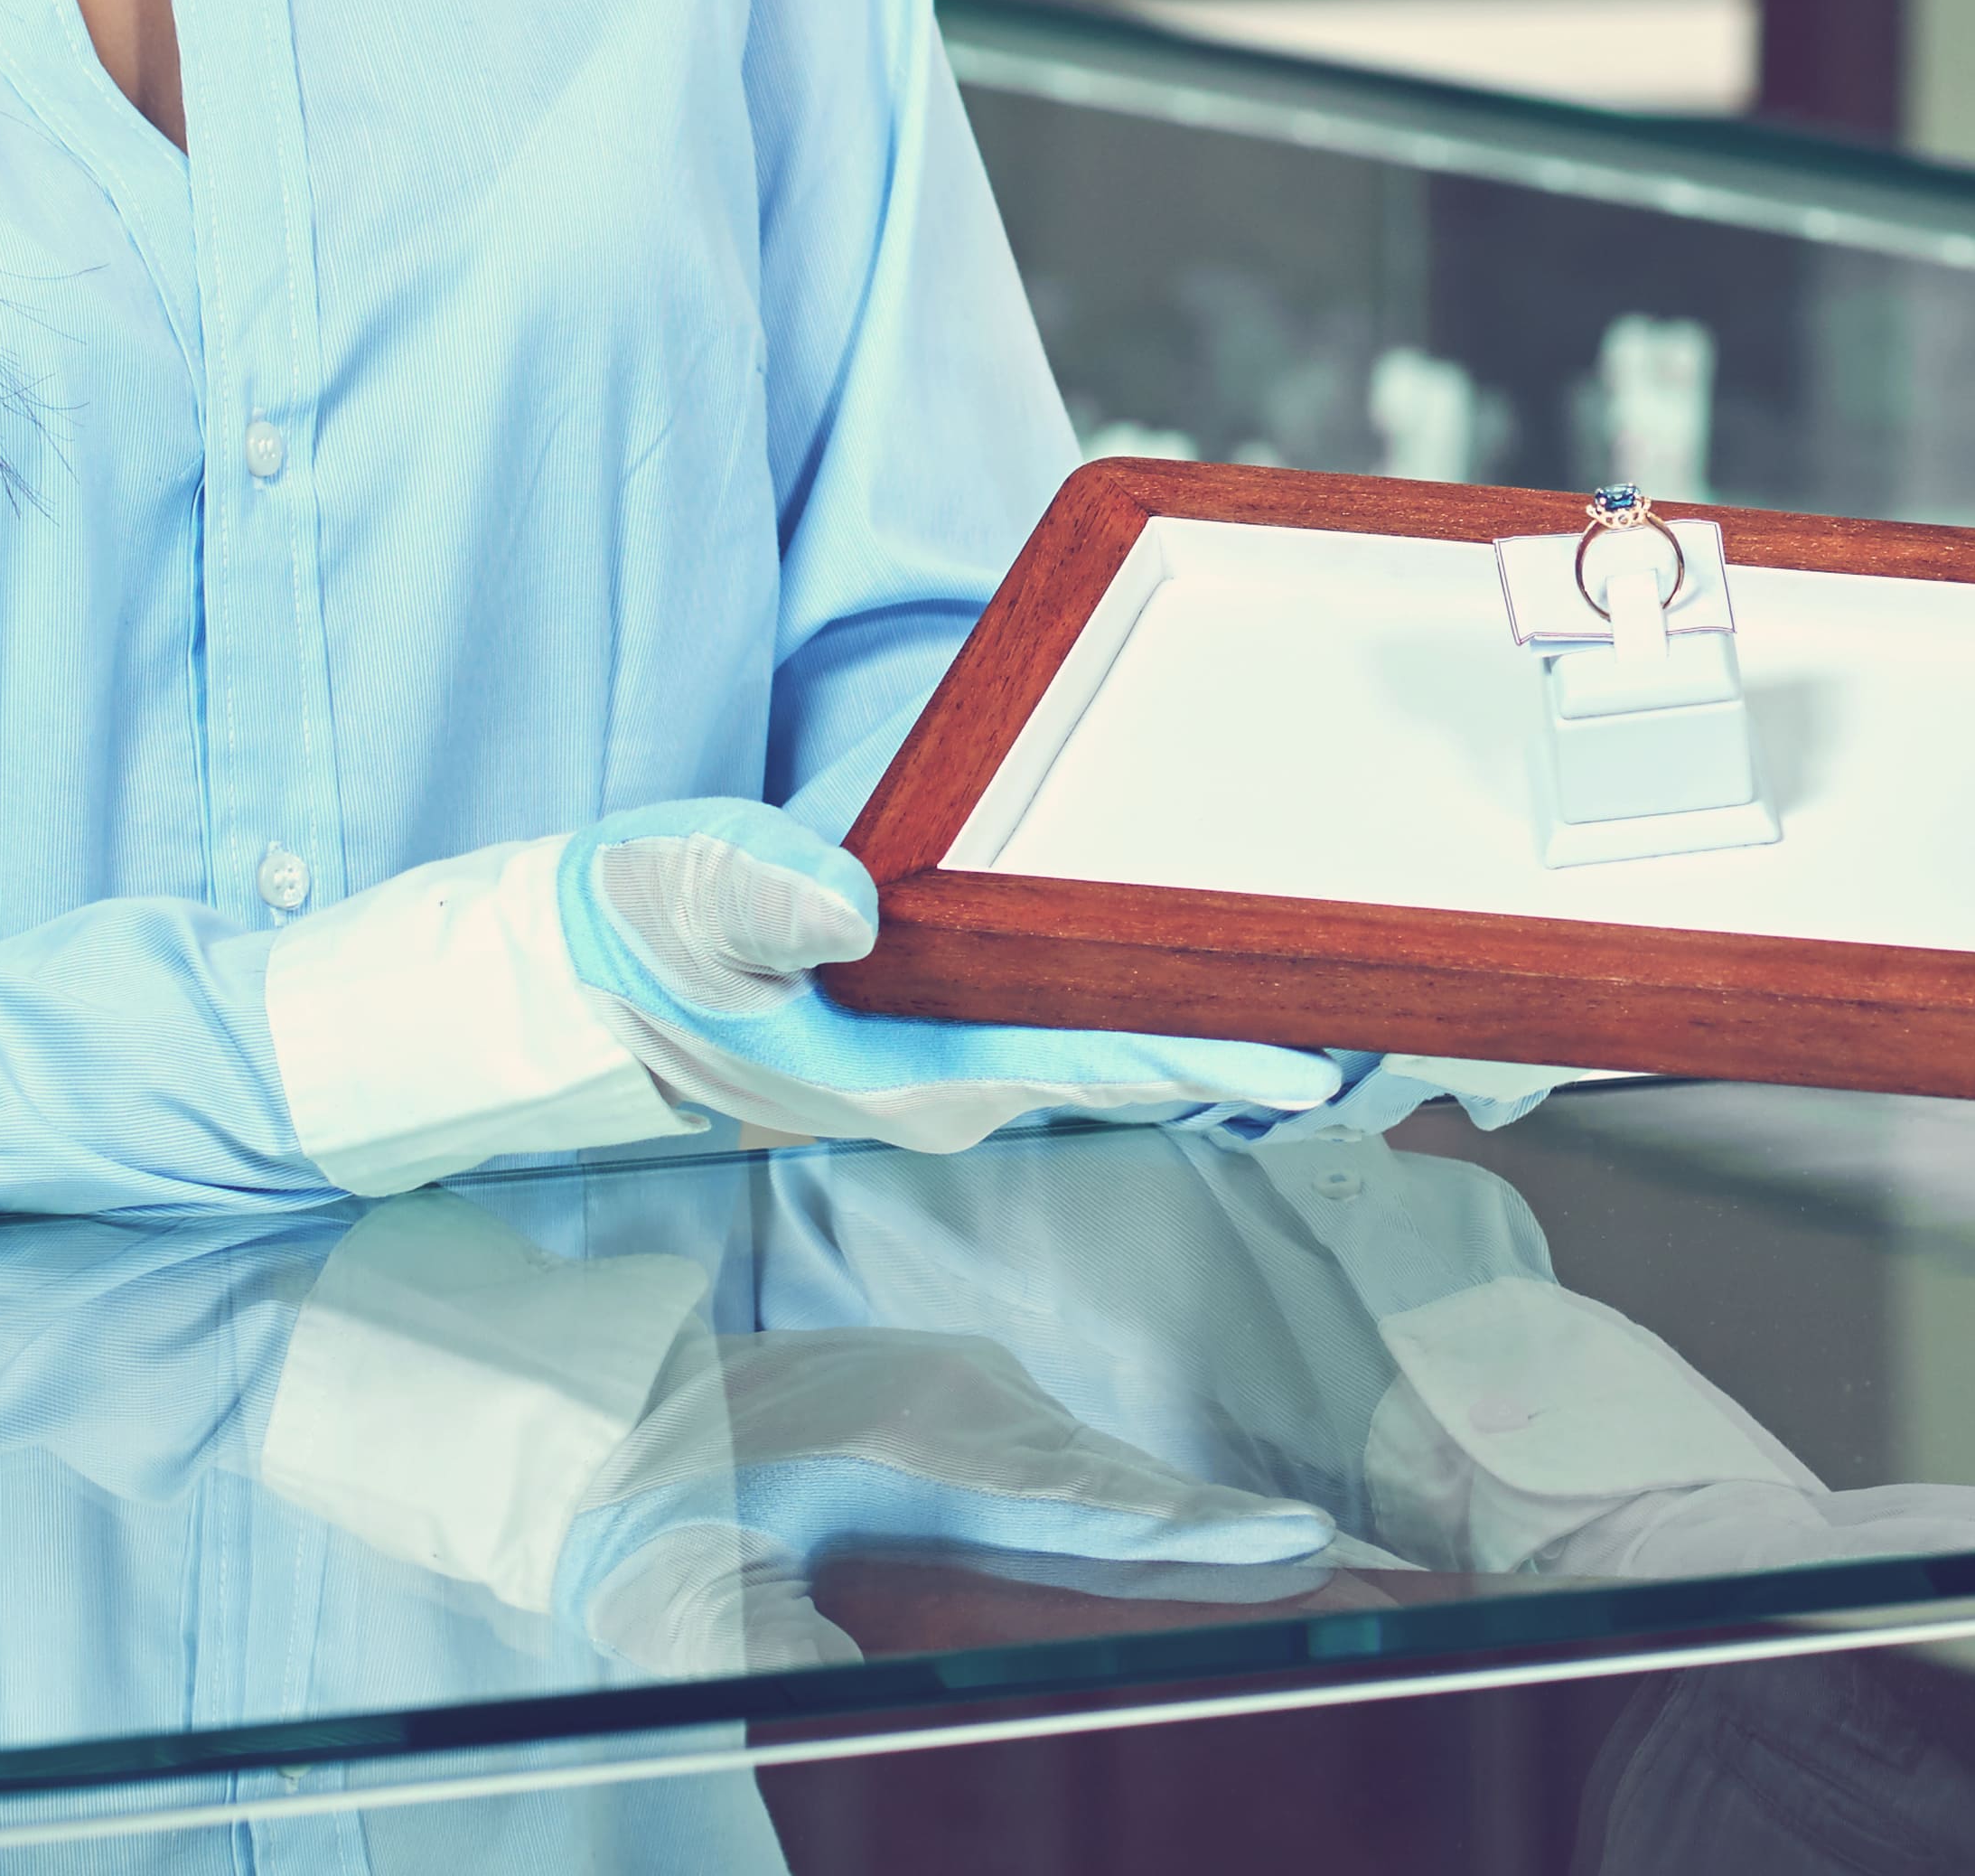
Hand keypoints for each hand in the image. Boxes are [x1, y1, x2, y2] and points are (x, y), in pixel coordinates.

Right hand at [561, 802, 1356, 1151]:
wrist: (570, 990)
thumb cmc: (622, 938)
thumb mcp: (669, 895)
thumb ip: (751, 894)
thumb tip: (844, 901)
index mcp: (902, 1062)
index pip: (1084, 1053)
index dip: (1204, 1053)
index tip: (1320, 1059)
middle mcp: (948, 1081)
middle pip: (1137, 1062)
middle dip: (1263, 1050)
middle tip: (1404, 1033)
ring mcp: (950, 1063)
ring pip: (1121, 1050)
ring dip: (1232, 1035)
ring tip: (1364, 1013)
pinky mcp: (943, 1032)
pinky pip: (1087, 1025)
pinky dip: (1169, 1009)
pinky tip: (1238, 986)